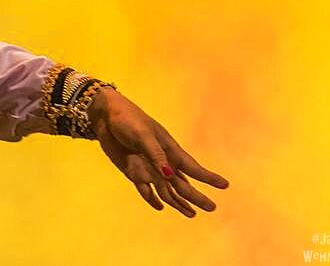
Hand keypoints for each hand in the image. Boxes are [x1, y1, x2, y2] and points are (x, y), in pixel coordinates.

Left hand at [87, 88, 228, 216]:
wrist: (105, 116)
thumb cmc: (127, 120)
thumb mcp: (142, 135)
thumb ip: (155, 155)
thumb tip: (169, 175)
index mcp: (168, 149)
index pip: (192, 167)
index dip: (208, 177)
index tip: (225, 185)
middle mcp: (161, 161)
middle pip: (182, 183)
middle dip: (196, 196)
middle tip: (212, 208)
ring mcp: (147, 167)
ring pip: (167, 189)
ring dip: (178, 202)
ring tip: (191, 214)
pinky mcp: (133, 171)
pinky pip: (145, 189)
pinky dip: (152, 198)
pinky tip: (159, 207)